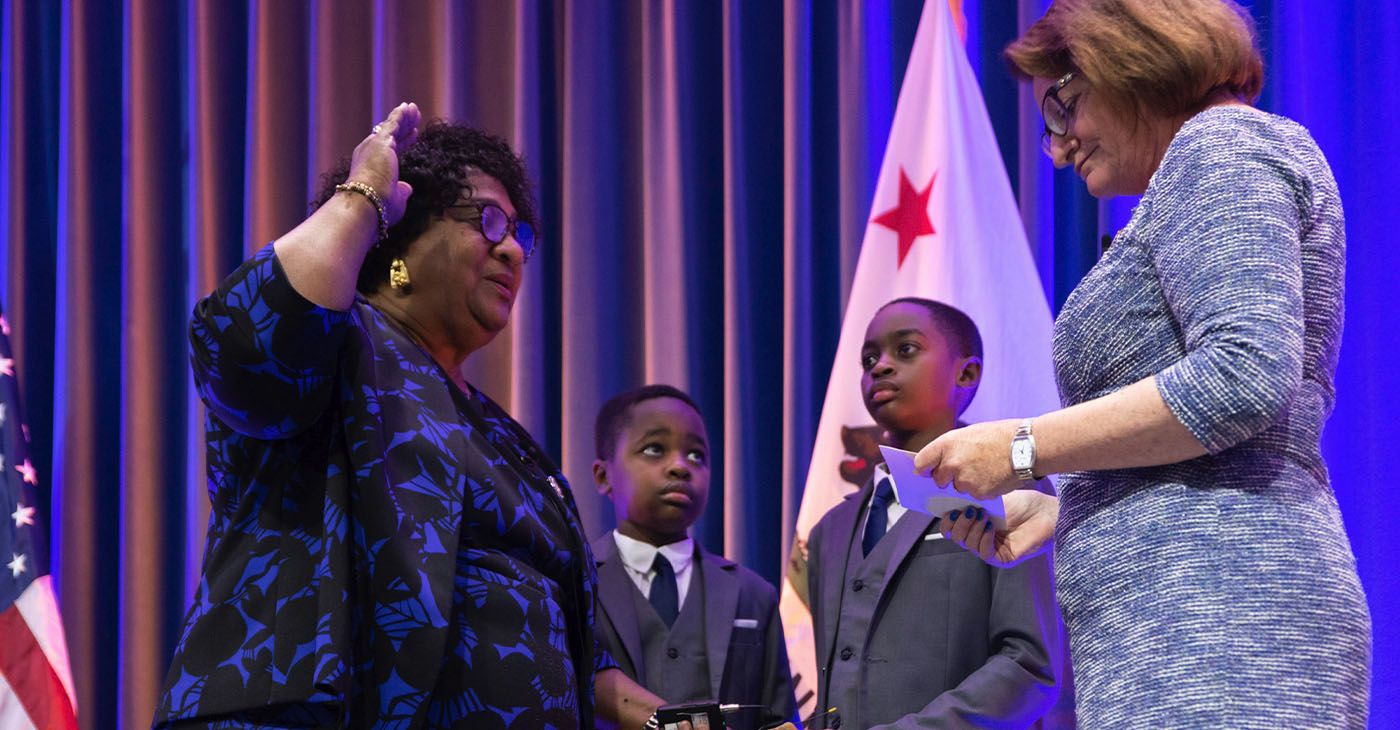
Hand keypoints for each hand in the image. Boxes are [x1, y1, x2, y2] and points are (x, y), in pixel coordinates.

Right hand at [346, 102, 420, 224]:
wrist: (365, 203)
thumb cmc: (378, 208)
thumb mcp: (394, 200)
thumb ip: (401, 192)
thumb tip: (408, 188)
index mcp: (370, 166)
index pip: (390, 150)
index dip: (403, 141)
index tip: (414, 134)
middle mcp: (368, 153)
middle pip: (390, 134)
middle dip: (403, 125)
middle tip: (414, 117)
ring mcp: (373, 145)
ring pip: (392, 127)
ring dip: (404, 117)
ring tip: (415, 109)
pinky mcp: (381, 141)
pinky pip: (394, 123)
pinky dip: (402, 115)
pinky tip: (410, 108)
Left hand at [913, 419, 1021, 499]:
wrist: (1025, 447)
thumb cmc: (999, 436)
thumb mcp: (968, 434)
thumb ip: (950, 448)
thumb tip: (937, 461)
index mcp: (947, 444)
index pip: (921, 463)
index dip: (925, 468)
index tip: (929, 470)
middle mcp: (952, 463)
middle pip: (938, 480)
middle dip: (947, 478)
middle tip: (964, 470)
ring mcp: (965, 480)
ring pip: (957, 488)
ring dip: (966, 484)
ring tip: (984, 469)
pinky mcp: (978, 493)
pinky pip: (973, 495)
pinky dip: (981, 489)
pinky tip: (992, 477)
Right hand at [941, 489, 1057, 566]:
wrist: (1047, 513)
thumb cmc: (1024, 504)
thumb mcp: (992, 498)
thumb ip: (971, 501)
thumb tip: (950, 498)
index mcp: (975, 522)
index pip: (951, 527)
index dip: (946, 520)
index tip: (949, 509)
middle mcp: (979, 536)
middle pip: (955, 537)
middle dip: (958, 523)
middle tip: (969, 510)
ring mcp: (990, 547)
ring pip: (967, 544)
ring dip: (972, 528)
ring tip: (984, 515)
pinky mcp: (1001, 558)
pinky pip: (983, 552)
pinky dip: (983, 538)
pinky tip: (991, 527)